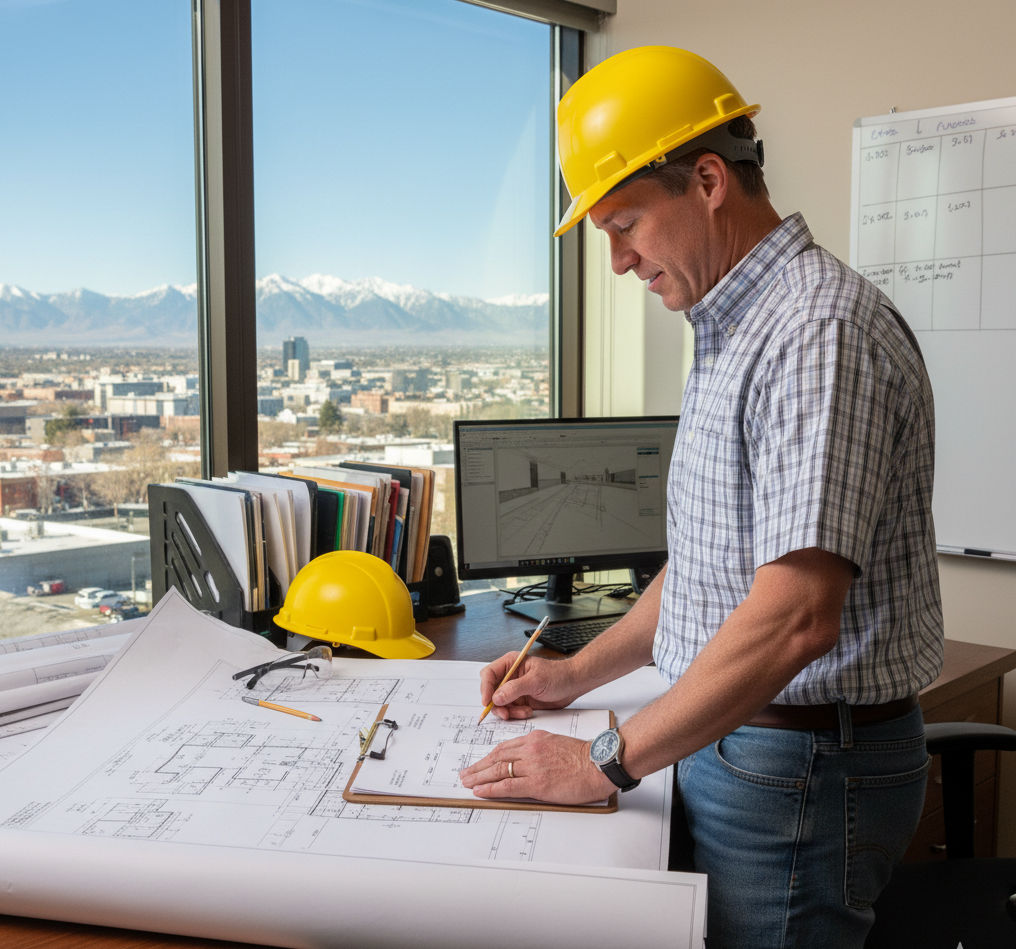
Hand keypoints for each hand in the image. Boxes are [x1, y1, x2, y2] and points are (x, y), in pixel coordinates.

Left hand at [459, 730, 615, 804]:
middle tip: (465, 773)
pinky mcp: (537, 784)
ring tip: (467, 782)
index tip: (480, 762)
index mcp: (535, 739)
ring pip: (498, 770)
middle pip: (497, 757)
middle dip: (478, 766)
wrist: (599, 764)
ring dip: (479, 777)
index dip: (489, 756)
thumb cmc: (584, 756)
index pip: (505, 747)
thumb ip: (539, 749)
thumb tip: (525, 760)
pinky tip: (480, 791)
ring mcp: (532, 766)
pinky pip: (507, 786)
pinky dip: (490, 788)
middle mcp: (530, 750)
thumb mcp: (556, 743)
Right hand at [479, 653, 579, 720]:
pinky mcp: (519, 700)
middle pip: (491, 691)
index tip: (488, 701)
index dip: (485, 688)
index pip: (489, 674)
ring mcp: (514, 689)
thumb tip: (496, 697)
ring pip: (499, 704)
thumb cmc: (558, 675)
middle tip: (505, 713)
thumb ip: (514, 689)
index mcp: (510, 663)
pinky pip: (510, 710)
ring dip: (509, 711)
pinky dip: (516, 714)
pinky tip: (528, 711)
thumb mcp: (536, 681)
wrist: (573, 685)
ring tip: (524, 712)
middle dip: (496, 704)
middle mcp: (509, 676)